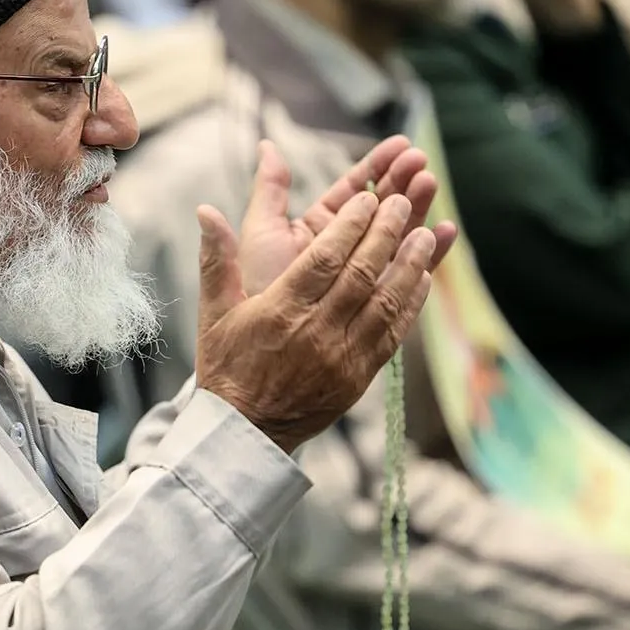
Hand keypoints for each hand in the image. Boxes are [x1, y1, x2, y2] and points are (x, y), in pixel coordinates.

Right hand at [194, 186, 440, 451]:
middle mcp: (314, 332)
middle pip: (360, 274)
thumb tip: (205, 210)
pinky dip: (411, 304)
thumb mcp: (213, 312)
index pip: (323, 259)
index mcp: (280, 311)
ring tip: (424, 232)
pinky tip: (423, 277)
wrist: (244, 431)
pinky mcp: (358, 378)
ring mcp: (341, 357)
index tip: (368, 198)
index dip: (350, 225)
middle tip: (399, 202)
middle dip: (384, 233)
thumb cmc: (226, 366)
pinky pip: (393, 334)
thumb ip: (215, 259)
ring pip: (384, 302)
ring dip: (408, 265)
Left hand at [235, 136, 458, 297]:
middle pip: (381, 211)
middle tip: (421, 162)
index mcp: (319, 232)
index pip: (353, 192)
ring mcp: (364, 279)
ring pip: (399, 238)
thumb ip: (269, 192)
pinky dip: (431, 255)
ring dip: (419, 209)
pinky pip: (411, 277)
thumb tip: (268, 146)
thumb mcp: (259, 235)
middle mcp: (344, 253)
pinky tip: (445, 232)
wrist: (262, 359)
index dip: (377, 167)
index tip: (401, 145)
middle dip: (402, 182)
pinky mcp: (380, 307)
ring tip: (430, 184)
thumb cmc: (254, 292)